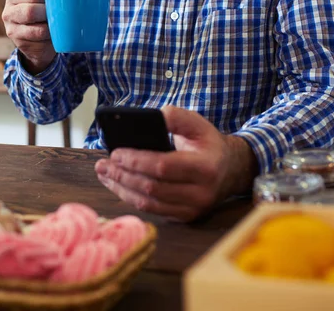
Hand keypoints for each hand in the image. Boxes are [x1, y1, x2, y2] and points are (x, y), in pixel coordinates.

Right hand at [2, 0, 60, 73]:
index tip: (59, 0)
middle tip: (61, 14)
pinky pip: (40, 43)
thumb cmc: (43, 11)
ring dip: (52, 28)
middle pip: (31, 12)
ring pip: (37, 30)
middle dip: (49, 14)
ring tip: (59, 25)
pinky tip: (55, 35)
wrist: (38, 39)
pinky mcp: (20, 44)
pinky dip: (50, 39)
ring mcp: (12, 30)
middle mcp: (8, 12)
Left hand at [95, 105, 257, 221]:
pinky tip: (119, 185)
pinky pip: (153, 210)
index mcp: (205, 166)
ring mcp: (193, 209)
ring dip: (122, 189)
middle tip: (102, 164)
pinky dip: (132, 198)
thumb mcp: (198, 123)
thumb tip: (154, 116)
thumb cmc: (208, 143)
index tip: (116, 152)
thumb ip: (176, 117)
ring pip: (149, 203)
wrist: (230, 169)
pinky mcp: (185, 217)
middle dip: (123, 175)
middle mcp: (201, 192)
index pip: (164, 166)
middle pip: (152, 187)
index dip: (137, 160)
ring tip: (104, 174)